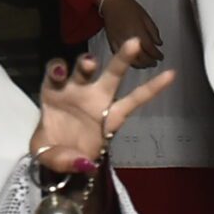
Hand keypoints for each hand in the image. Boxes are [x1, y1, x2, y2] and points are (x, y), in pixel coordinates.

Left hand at [30, 45, 177, 172]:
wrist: (66, 159)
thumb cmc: (51, 146)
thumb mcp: (43, 153)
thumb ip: (58, 157)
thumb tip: (82, 162)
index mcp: (54, 92)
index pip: (55, 74)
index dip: (57, 69)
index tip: (61, 71)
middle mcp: (77, 89)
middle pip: (85, 69)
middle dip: (88, 61)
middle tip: (93, 60)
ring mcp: (97, 98)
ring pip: (110, 76)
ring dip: (117, 64)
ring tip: (129, 51)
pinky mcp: (114, 113)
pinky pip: (136, 99)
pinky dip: (153, 88)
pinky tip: (169, 75)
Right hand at [97, 0, 164, 66]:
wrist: (112, 3)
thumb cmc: (128, 7)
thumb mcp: (146, 16)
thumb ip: (153, 31)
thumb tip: (159, 43)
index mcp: (138, 32)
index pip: (150, 49)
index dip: (157, 55)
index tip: (161, 56)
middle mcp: (129, 39)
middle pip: (142, 57)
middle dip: (150, 62)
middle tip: (156, 62)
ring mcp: (119, 43)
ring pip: (131, 60)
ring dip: (141, 65)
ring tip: (147, 64)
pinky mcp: (112, 44)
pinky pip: (122, 58)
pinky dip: (129, 62)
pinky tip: (135, 62)